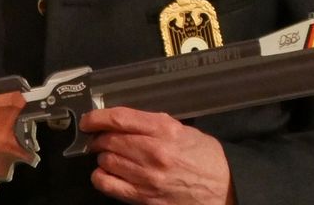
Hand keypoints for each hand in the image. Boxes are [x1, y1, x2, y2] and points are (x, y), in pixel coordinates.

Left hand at [79, 107, 233, 204]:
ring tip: (110, 155)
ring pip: (106, 160)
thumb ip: (151, 124)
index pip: (119, 119)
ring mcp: (148, 177)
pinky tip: (106, 172)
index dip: (97, 117)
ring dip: (102, 156)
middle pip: (109, 140)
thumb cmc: (204, 156)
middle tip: (100, 138)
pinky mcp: (145, 198)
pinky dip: (101, 177)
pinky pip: (108, 185)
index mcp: (164, 129)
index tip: (88, 119)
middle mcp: (154, 152)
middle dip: (99, 138)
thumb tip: (120, 121)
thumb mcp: (181, 129)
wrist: (225, 188)